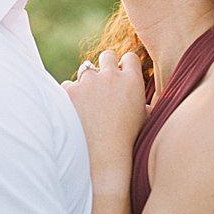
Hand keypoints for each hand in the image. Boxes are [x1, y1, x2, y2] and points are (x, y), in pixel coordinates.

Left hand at [61, 49, 147, 184]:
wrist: (103, 158)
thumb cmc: (128, 142)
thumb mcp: (145, 120)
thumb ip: (145, 105)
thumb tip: (146, 104)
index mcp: (132, 81)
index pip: (129, 57)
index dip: (124, 65)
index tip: (120, 73)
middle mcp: (110, 76)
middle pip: (107, 56)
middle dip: (104, 66)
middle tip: (102, 82)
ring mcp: (88, 82)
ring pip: (84, 71)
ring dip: (86, 83)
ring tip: (88, 104)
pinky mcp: (68, 91)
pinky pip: (67, 86)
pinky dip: (69, 96)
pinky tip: (74, 112)